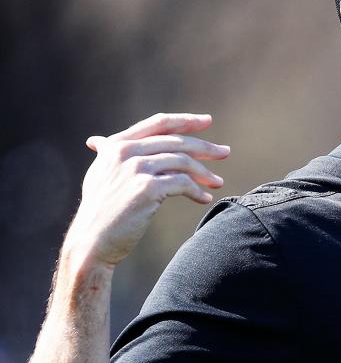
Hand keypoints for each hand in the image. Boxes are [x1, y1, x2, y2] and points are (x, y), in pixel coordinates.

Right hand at [63, 113, 229, 268]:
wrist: (92, 241)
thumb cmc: (98, 211)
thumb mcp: (99, 176)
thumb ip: (106, 156)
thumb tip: (97, 141)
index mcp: (116, 145)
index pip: (158, 124)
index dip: (185, 121)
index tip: (207, 121)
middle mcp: (125, 152)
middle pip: (176, 142)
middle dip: (204, 147)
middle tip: (225, 152)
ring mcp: (136, 168)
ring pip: (182, 161)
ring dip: (205, 172)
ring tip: (218, 182)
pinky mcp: (147, 188)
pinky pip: (183, 183)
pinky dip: (197, 190)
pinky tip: (205, 198)